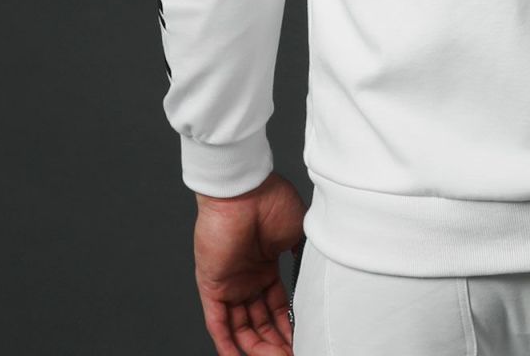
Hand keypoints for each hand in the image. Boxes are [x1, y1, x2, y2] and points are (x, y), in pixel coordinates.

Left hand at [192, 170, 307, 355]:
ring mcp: (229, 284)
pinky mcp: (212, 287)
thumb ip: (305, 255)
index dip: (288, 326)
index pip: (276, 307)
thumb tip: (317, 273)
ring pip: (242, 328)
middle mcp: (247, 279)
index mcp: (266, 267)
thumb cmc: (272, 202)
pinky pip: (217, 323)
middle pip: (260, 322)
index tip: (303, 341)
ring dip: (258, 348)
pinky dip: (227, 344)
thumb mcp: (299, 231)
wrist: (245, 190)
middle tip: (293, 354)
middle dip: (276, 343)